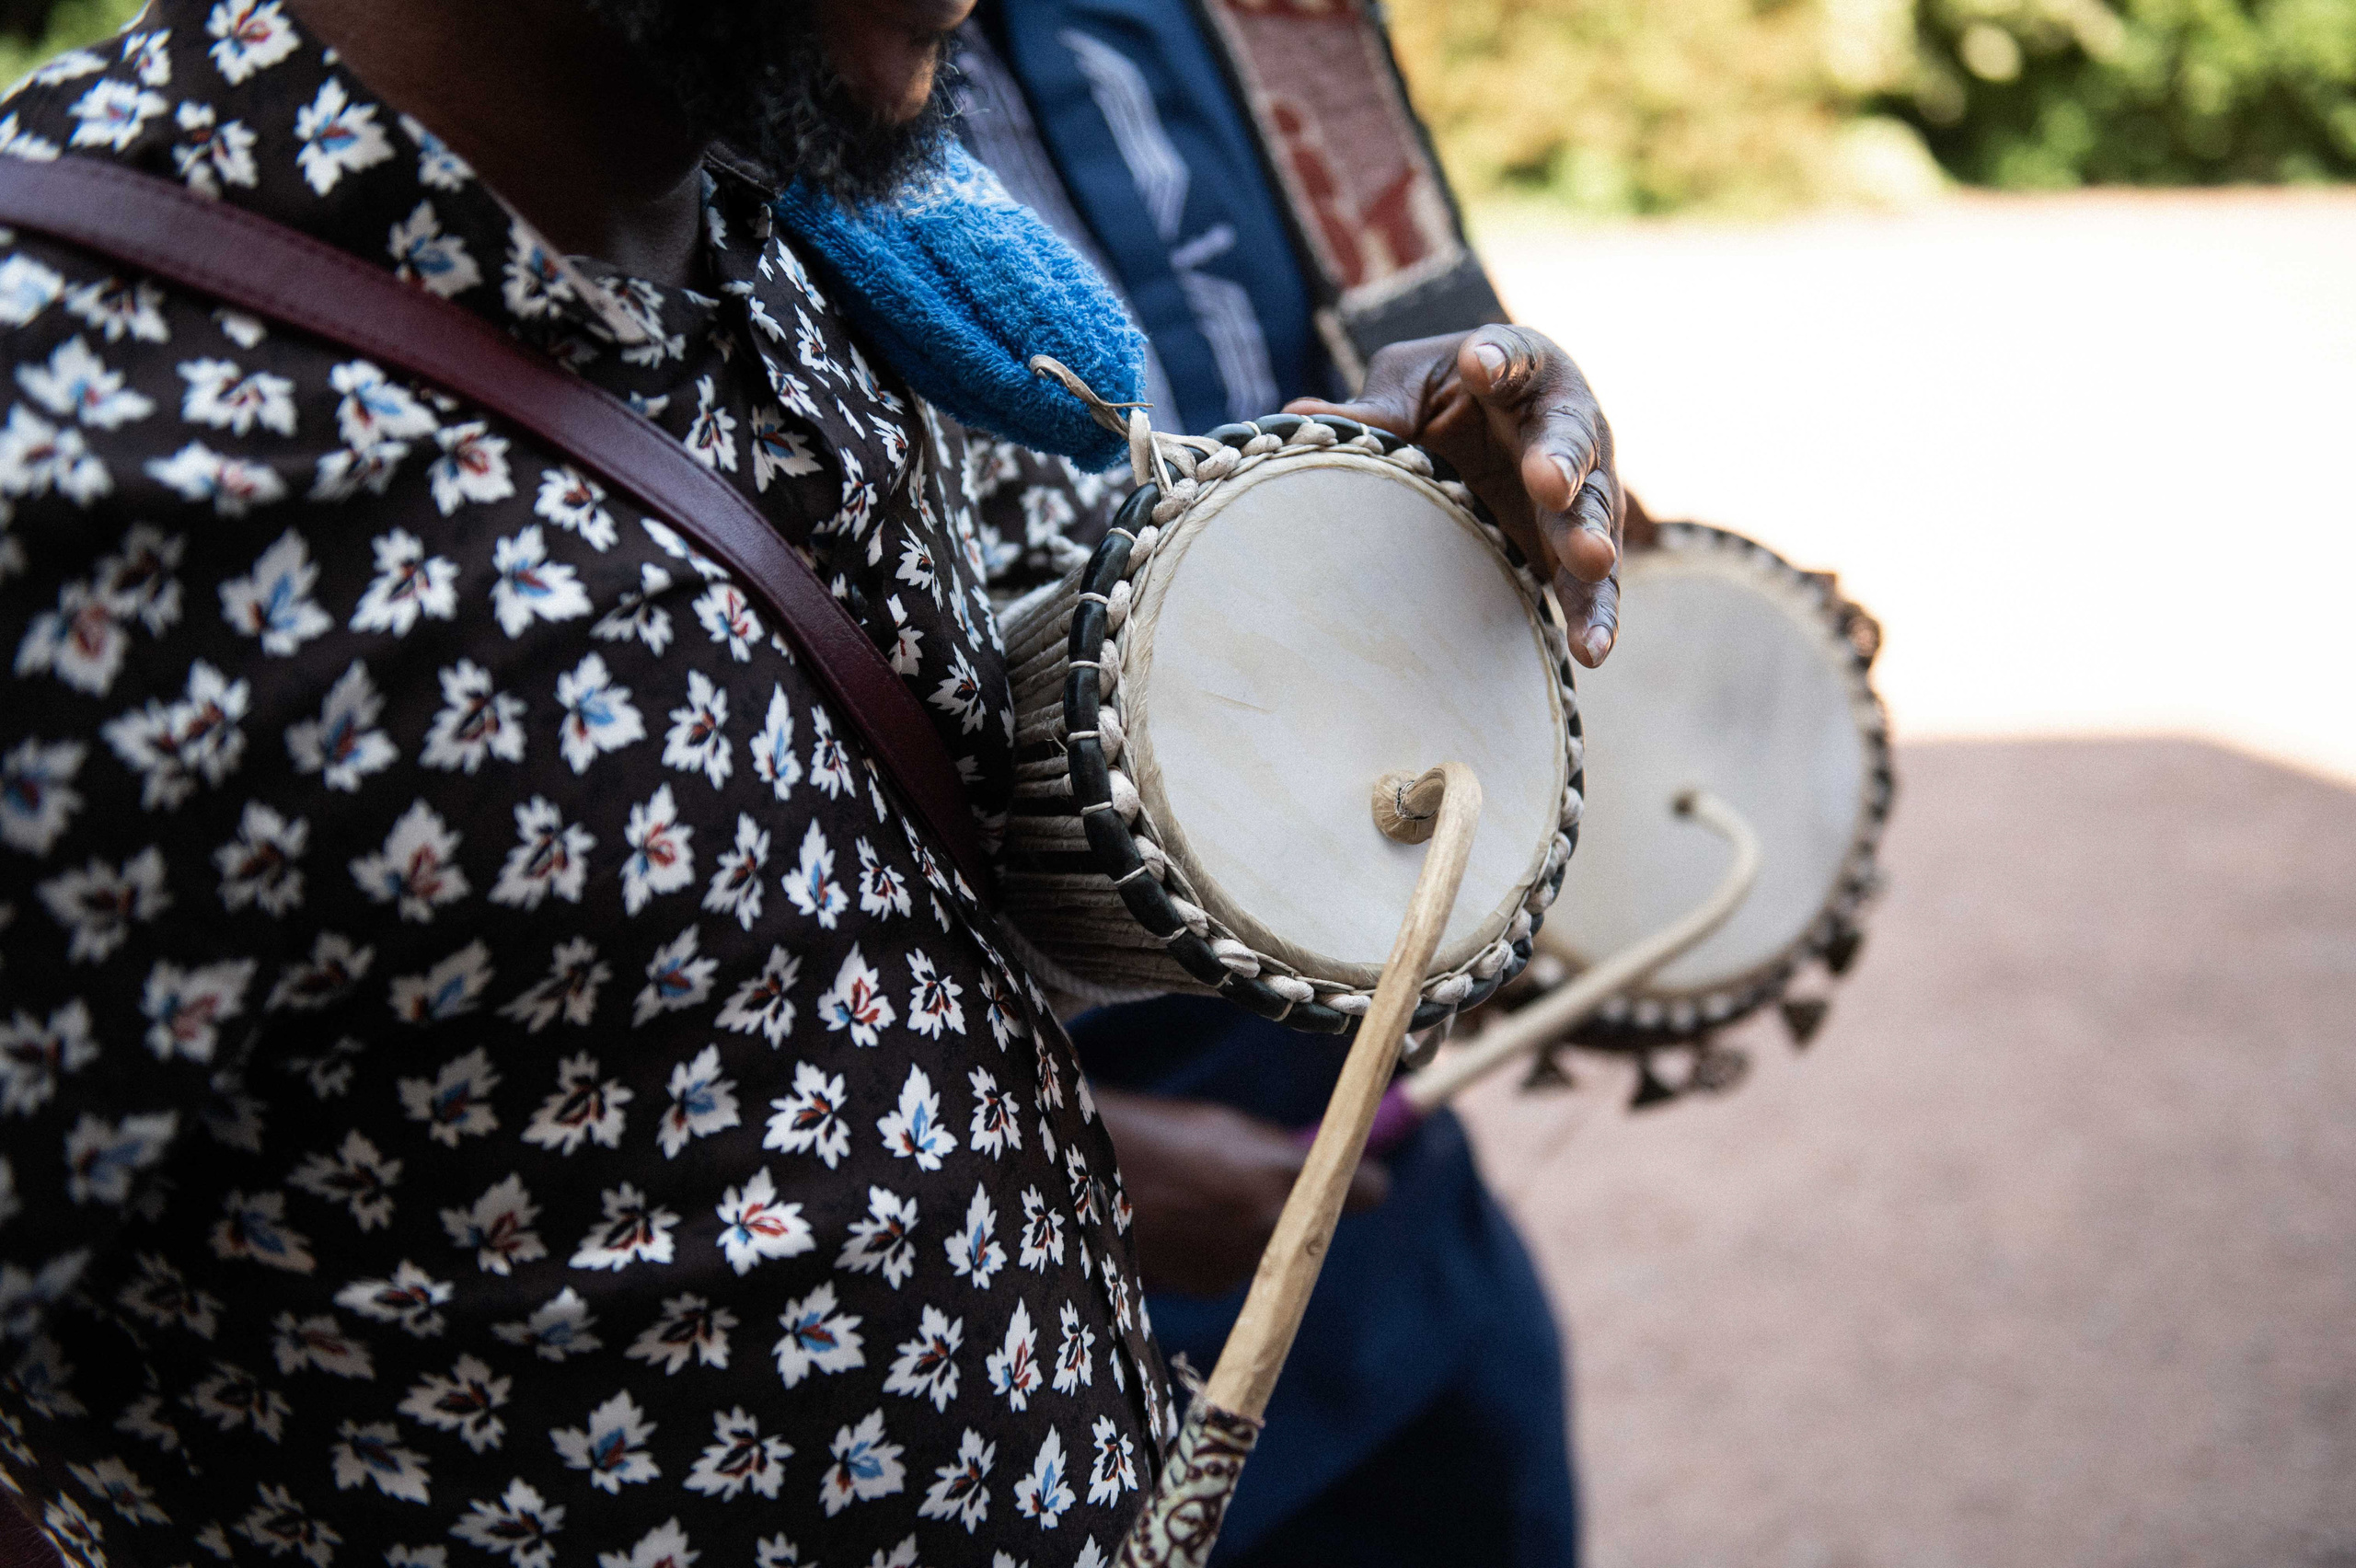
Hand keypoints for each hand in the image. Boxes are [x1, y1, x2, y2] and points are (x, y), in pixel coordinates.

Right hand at [1094, 1086, 1390, 1297]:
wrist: (1076, 1180)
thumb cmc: (1154, 1135)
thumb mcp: (1225, 1126)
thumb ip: (1278, 1152)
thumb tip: (1318, 1162)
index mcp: (1285, 1177)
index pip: (1370, 1190)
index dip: (1361, 1182)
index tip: (1351, 1176)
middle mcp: (1272, 1232)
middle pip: (1307, 1225)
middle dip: (1283, 1207)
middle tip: (1234, 1178)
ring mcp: (1238, 1268)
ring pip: (1264, 1249)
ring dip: (1239, 1228)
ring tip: (1188, 1195)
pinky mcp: (1205, 1291)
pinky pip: (1224, 1267)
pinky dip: (1206, 1249)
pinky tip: (1170, 1222)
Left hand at [1289, 325, 1624, 666]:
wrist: (1476, 447)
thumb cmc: (1443, 398)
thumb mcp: (1406, 391)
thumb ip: (1375, 410)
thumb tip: (1300, 419)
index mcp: (1523, 365)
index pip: (1515, 355)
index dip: (1499, 359)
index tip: (1478, 365)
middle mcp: (1566, 421)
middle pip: (1570, 437)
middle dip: (1560, 460)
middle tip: (1546, 483)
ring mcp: (1582, 487)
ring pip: (1592, 512)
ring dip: (1588, 540)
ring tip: (1591, 564)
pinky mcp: (1576, 549)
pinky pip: (1592, 584)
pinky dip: (1595, 614)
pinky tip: (1593, 649)